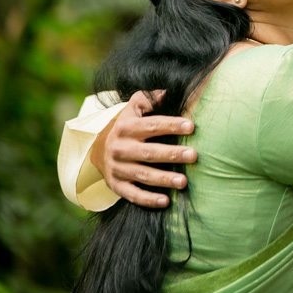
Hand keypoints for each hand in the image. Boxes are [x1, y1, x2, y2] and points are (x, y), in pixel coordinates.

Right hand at [95, 90, 196, 207]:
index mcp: (126, 127)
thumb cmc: (127, 125)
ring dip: (164, 179)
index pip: (152, 125)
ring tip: (184, 181)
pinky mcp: (117, 186)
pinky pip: (133, 195)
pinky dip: (148, 199)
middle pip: (149, 152)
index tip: (191, 126)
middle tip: (194, 155)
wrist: (98, 149)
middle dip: (172, 154)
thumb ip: (149, 98)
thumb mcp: (133, 107)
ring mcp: (117, 169)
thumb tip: (169, 91)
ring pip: (143, 175)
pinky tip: (166, 201)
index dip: (171, 125)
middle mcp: (120, 148)